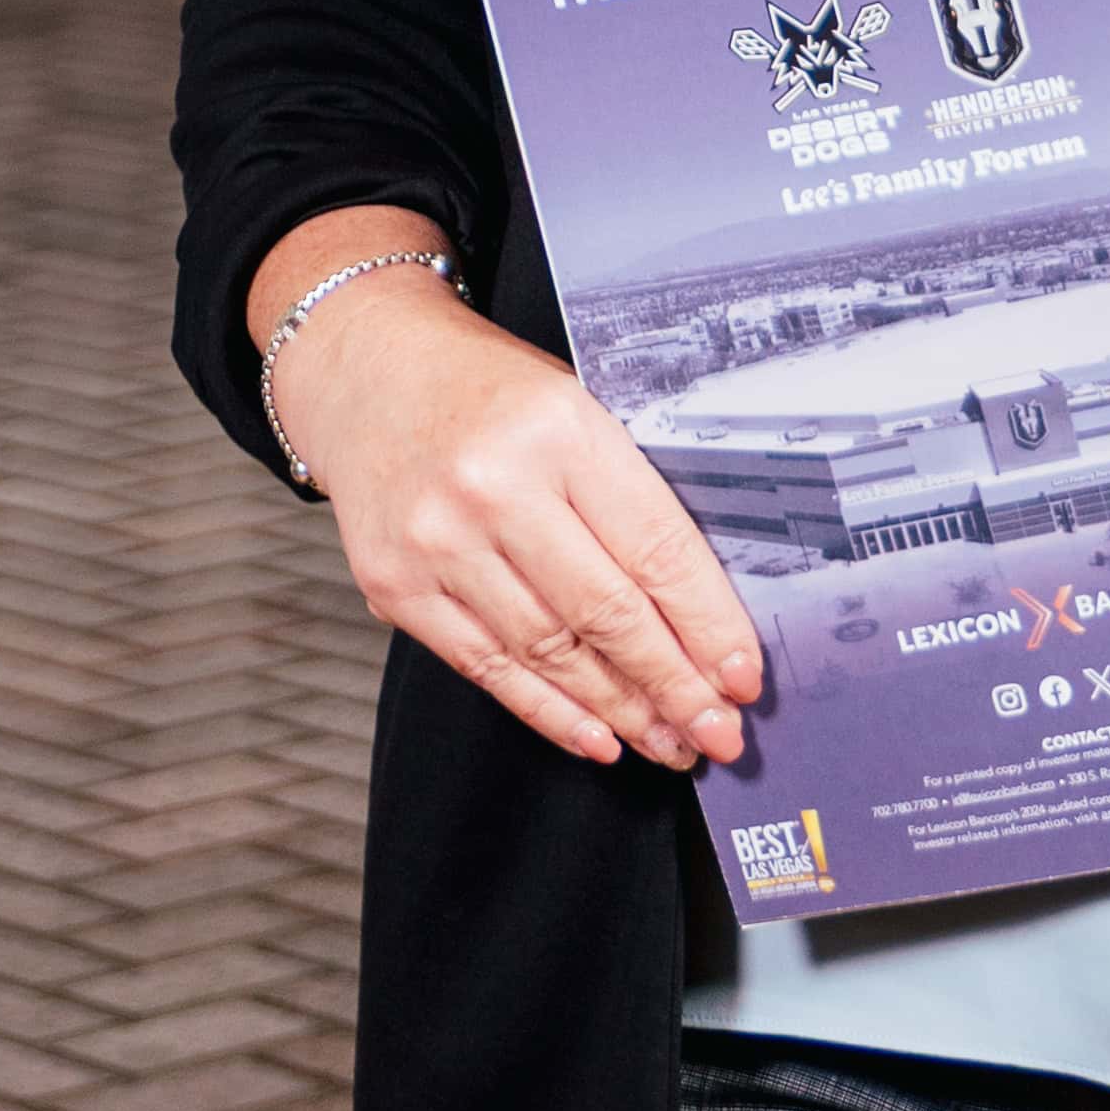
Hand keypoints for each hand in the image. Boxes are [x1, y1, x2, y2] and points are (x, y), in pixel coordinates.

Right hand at [257, 225, 767, 770]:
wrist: (366, 369)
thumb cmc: (485, 391)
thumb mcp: (572, 406)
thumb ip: (626, 493)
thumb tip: (700, 612)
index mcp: (559, 427)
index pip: (655, 547)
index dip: (708, 624)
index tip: (744, 676)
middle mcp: (493, 485)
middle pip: (607, 613)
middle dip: (676, 687)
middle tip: (719, 733)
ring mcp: (436, 540)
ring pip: (551, 652)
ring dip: (622, 710)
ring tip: (668, 741)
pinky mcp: (394, 585)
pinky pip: (487, 668)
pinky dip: (549, 711)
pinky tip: (597, 736)